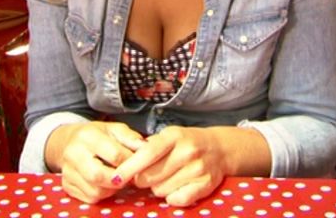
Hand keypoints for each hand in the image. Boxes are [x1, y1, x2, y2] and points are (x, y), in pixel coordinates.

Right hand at [48, 121, 146, 203]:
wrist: (70, 141)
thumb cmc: (98, 135)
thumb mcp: (115, 129)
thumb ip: (131, 138)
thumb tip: (146, 149)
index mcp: (87, 135)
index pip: (114, 155)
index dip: (130, 161)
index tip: (135, 161)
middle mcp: (73, 153)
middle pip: (100, 176)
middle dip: (119, 179)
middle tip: (127, 175)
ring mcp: (67, 171)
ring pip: (96, 191)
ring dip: (112, 188)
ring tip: (116, 177)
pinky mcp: (67, 185)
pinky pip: (90, 198)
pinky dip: (102, 193)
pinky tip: (105, 183)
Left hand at [110, 126, 227, 206]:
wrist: (219, 148)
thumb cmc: (186, 142)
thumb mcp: (168, 136)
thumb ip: (147, 148)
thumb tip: (123, 165)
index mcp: (173, 136)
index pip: (146, 154)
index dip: (128, 167)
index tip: (116, 177)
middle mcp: (187, 151)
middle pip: (150, 177)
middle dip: (143, 179)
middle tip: (149, 174)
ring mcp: (197, 169)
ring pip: (161, 190)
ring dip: (158, 188)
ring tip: (167, 177)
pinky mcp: (206, 185)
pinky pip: (177, 200)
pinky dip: (172, 197)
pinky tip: (176, 187)